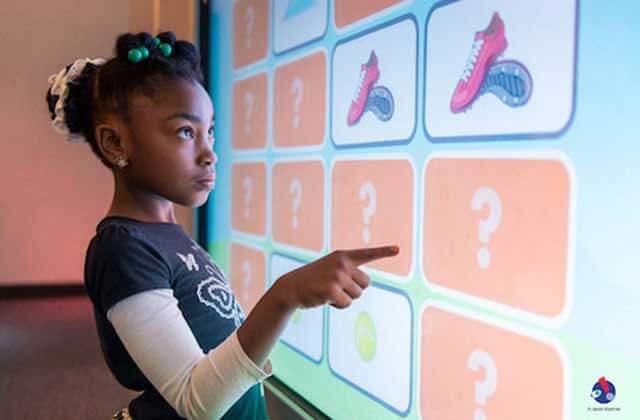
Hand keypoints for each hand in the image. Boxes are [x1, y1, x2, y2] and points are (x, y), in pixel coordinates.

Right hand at [274, 245, 399, 309]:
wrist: (291, 287)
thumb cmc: (314, 279)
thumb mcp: (330, 269)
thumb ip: (348, 271)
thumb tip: (364, 283)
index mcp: (343, 256)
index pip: (368, 253)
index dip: (384, 252)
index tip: (398, 249)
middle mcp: (342, 264)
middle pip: (366, 283)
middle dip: (355, 289)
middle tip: (337, 287)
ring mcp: (337, 276)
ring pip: (357, 295)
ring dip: (345, 298)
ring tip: (328, 292)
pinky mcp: (332, 290)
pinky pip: (347, 303)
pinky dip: (338, 305)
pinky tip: (325, 299)